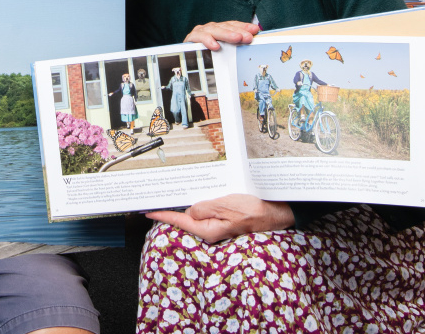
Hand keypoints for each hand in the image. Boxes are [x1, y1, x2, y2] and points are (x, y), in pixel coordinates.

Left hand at [146, 194, 294, 243]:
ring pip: (196, 213)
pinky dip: (201, 203)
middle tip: (158, 197)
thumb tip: (190, 210)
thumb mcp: (227, 207)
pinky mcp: (224, 220)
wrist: (277, 213)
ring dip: (188, 204)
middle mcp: (211, 230)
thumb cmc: (254, 210)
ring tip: (175, 194)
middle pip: (185, 218)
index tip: (147, 211)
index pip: (180, 221)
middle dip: (172, 208)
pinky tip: (198, 195)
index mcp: (208, 229)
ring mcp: (218, 225)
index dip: (162, 215)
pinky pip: (208, 211)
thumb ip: (205, 208)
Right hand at [184, 21, 259, 50]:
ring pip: (215, 30)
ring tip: (237, 39)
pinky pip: (200, 38)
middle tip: (248, 37)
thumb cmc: (207, 54)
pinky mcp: (192, 38)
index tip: (255, 30)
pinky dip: (208, 41)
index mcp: (219, 29)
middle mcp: (211, 27)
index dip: (244, 26)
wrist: (186, 58)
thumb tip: (251, 40)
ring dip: (227, 35)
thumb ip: (235, 45)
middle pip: (226, 27)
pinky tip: (215, 46)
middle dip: (238, 32)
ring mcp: (201, 31)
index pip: (233, 25)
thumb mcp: (224, 50)